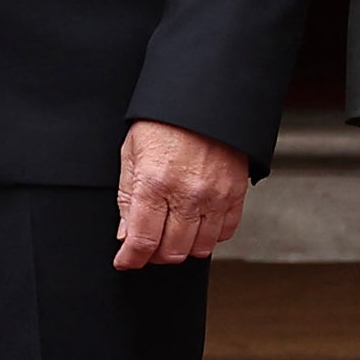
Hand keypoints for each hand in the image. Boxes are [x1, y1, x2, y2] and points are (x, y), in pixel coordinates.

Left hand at [115, 119, 249, 272]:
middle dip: (154, 255)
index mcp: (154, 183)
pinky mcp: (234, 193)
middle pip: (171, 252)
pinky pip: (225, 232)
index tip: (126, 261)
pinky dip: (210, 235)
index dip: (130, 259)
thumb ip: (127, 198)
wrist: (202, 98)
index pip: (142, 241)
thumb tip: (125, 234)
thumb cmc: (163, 122)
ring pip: (199, 249)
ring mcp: (214, 196)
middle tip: (148, 244)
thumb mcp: (132, 153)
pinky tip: (197, 222)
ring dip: (183, 247)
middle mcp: (186, 194)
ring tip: (173, 232)